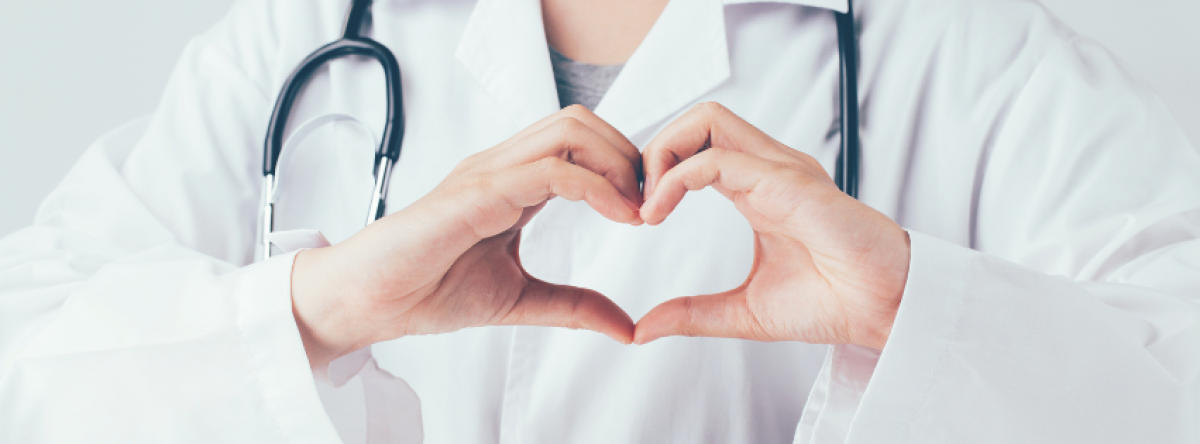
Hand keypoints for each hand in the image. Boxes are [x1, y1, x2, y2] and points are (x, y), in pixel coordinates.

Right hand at [292, 106, 643, 367]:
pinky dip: (596, 186)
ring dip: (616, 163)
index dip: (622, 169)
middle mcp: (503, 166)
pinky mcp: (479, 190)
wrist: (371, 301)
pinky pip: (550, 169)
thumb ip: (574, 306)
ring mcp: (490, 172)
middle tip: (649, 204)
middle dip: (627, 155)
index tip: (647, 213)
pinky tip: (617, 216)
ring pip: (569, 130)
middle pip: (580, 121)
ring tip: (635, 209)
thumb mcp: (521, 299)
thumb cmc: (428, 290)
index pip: (580, 143)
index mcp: (512, 182)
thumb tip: (625, 327)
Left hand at [633, 103, 909, 349]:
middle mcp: (769, 169)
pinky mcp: (788, 183)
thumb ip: (694, 314)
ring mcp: (780, 170)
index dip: (658, 171)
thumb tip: (643, 329)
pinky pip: (719, 158)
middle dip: (654, 150)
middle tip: (636, 203)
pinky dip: (678, 177)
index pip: (698, 146)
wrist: (886, 312)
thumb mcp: (744, 312)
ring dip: (663, 154)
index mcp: (759, 188)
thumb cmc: (834, 303)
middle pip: (699, 118)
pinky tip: (659, 212)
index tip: (638, 217)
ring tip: (647, 205)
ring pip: (707, 120)